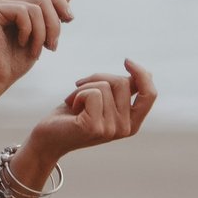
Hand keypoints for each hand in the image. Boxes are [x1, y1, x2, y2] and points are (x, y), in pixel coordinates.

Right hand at [0, 0, 72, 90]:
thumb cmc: (14, 61)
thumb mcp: (40, 35)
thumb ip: (50, 14)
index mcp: (13, 3)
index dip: (60, 2)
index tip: (69, 20)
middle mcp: (2, 0)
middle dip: (54, 23)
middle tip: (53, 46)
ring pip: (35, 6)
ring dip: (42, 32)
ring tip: (38, 50)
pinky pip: (22, 12)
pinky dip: (28, 31)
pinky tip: (22, 43)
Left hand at [28, 58, 156, 156]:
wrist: (47, 137)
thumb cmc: (73, 115)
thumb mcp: (103, 100)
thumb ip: (122, 90)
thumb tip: (143, 72)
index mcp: (132, 123)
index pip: (150, 94)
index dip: (142, 74)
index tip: (126, 61)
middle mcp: (126, 129)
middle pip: (122, 83)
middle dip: (98, 77)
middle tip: (80, 87)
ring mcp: (111, 130)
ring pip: (105, 86)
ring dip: (84, 86)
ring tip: (74, 101)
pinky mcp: (94, 127)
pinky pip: (92, 93)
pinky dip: (77, 93)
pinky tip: (71, 106)